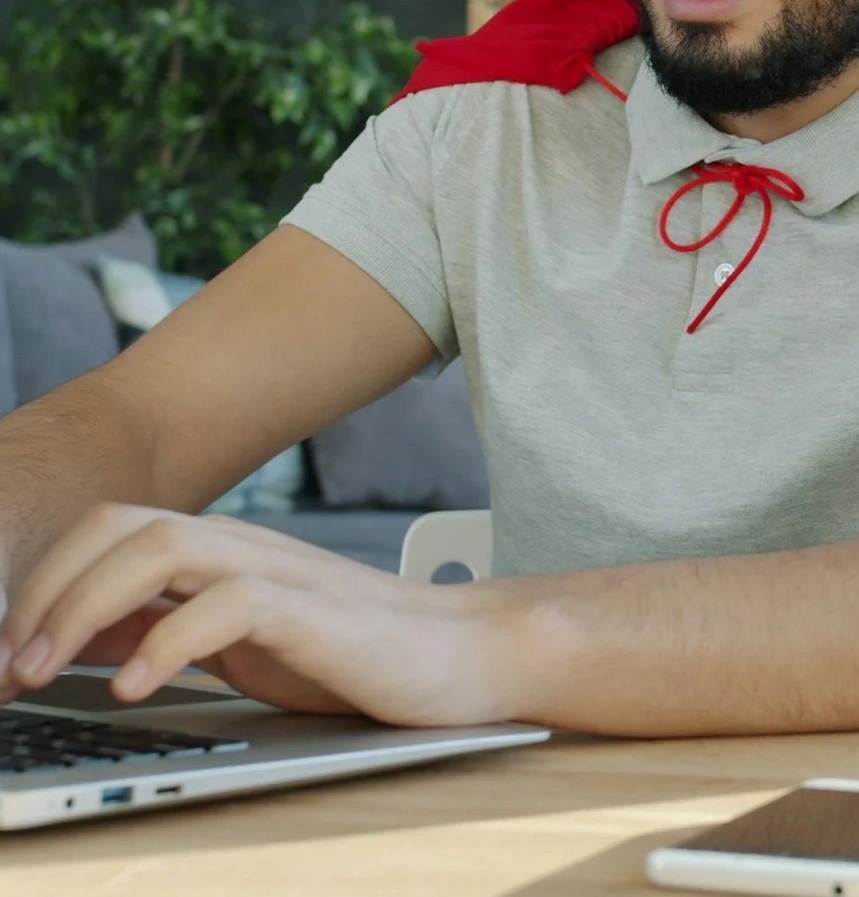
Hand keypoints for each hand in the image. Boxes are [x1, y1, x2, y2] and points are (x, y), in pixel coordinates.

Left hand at [0, 503, 515, 726]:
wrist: (457, 653)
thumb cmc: (352, 652)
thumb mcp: (241, 642)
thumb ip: (174, 627)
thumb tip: (90, 640)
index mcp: (219, 553)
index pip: (110, 531)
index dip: (45, 581)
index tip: (8, 651)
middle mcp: (239, 546)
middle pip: (119, 524)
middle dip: (46, 587)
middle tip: (10, 662)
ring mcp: (276, 569)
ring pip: (159, 546)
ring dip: (84, 606)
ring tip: (46, 669)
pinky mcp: (310, 608)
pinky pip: (223, 605)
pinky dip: (164, 643)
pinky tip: (135, 689)